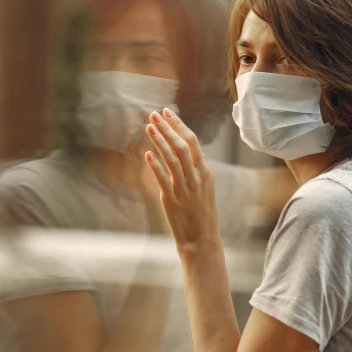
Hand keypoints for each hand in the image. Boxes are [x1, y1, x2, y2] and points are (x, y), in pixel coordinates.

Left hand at [144, 108, 220, 253]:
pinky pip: (163, 179)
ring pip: (172, 159)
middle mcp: (196, 177)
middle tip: (154, 114)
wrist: (202, 240)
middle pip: (182, 146)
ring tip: (149, 127)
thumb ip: (194, 170)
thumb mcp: (204, 188)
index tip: (167, 112)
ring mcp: (185, 188)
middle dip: (168, 128)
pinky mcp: (172, 200)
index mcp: (204, 172)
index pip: (192, 142)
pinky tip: (147, 154)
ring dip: (160, 141)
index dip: (179, 125)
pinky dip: (155, 165)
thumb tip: (182, 151)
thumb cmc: (201, 214)